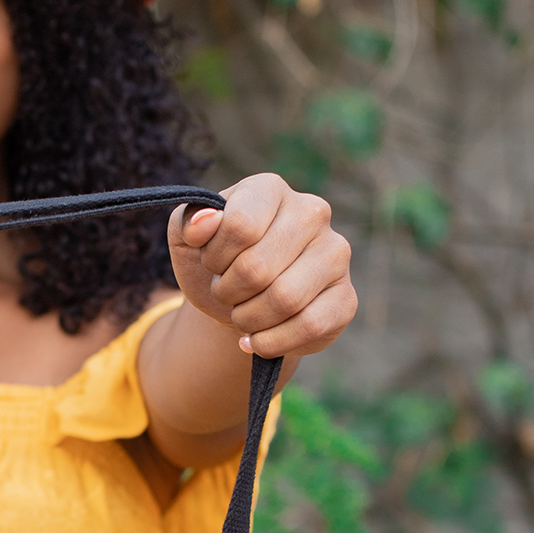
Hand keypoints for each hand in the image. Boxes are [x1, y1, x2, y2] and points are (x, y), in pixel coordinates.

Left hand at [168, 175, 355, 358]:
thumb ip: (188, 223)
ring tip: (242, 314)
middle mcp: (312, 213)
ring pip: (285, 299)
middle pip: (258, 269)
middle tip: (227, 294)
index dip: (215, 257)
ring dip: (248, 319)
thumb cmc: (217, 266)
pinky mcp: (345, 298)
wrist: (240, 304)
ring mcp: (335, 255)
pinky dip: (271, 342)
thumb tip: (205, 222)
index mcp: (270, 190)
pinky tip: (256, 340)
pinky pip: (309, 326)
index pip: (239, 226)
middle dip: (229, 293)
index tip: (214, 264)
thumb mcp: (188, 242)